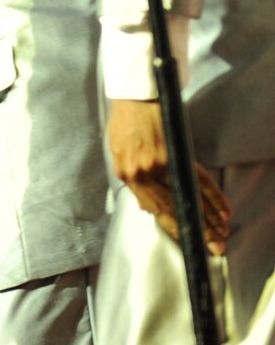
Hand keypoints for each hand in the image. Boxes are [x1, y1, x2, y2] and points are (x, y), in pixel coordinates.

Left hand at [106, 98, 230, 254]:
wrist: (134, 97)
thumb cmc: (126, 125)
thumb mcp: (120, 154)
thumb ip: (135, 181)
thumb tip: (147, 208)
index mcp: (128, 176)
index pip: (155, 209)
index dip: (173, 226)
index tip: (187, 240)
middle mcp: (143, 175)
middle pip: (173, 208)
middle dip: (195, 230)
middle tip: (212, 247)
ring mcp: (159, 166)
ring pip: (188, 198)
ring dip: (208, 218)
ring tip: (222, 234)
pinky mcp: (175, 155)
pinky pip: (198, 180)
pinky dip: (212, 195)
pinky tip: (224, 210)